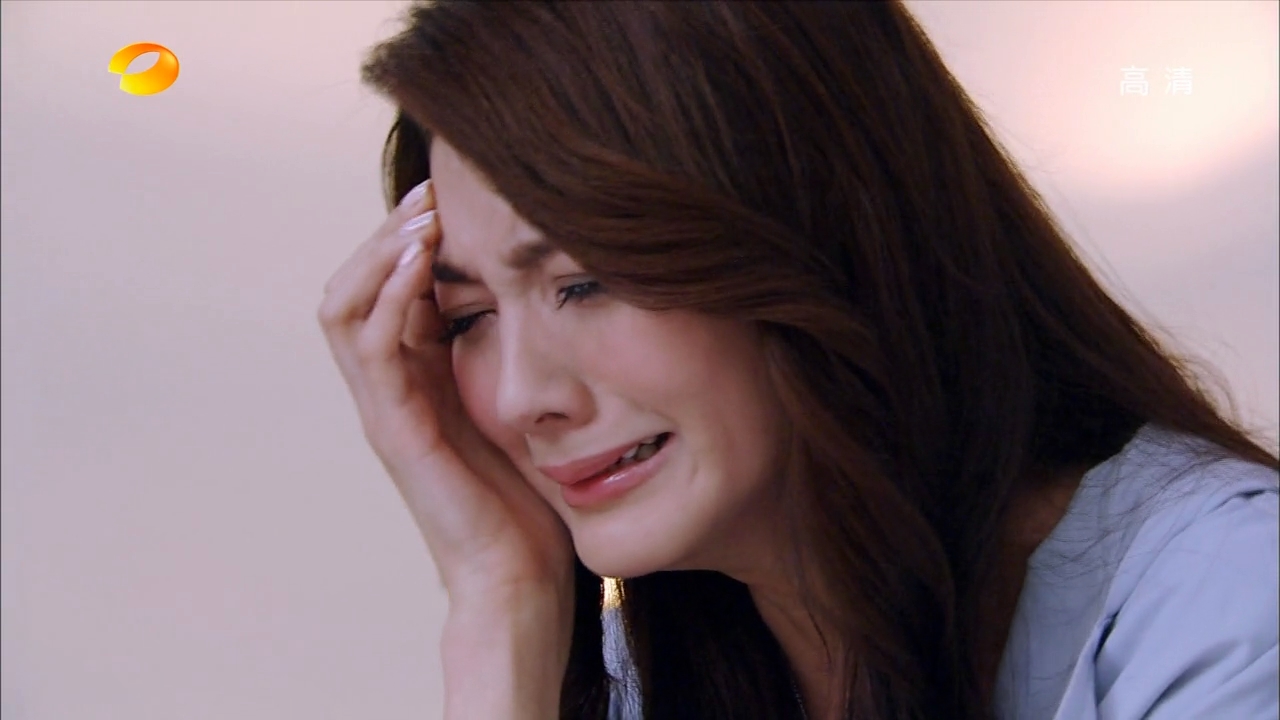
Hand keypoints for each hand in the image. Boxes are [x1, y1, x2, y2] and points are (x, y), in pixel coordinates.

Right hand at [318, 180, 574, 605]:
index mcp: (417, 377)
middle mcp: (391, 387)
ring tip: (423, 217)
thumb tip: (543, 291)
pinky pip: (371, 348)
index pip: (387, 287)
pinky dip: (388, 298)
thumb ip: (511, 352)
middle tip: (432, 192)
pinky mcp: (394, 430)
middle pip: (354, 285)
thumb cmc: (527, 496)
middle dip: (388, 232)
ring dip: (380, 253)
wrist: (519, 577)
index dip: (408, 237)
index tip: (453, 196)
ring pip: (345, 307)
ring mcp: (385, 408)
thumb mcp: (520, 402)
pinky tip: (420, 265)